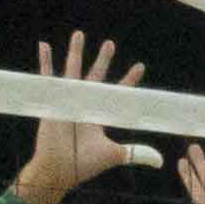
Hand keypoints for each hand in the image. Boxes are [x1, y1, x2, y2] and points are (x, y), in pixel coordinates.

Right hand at [13, 32, 163, 203]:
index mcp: (99, 115)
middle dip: (104, 60)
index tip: (139, 66)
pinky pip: (48, 77)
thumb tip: (160, 161)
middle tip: (110, 44)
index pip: (118, 93)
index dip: (128, 80)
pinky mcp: (53, 101)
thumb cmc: (83, 164)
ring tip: (79, 34)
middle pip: (96, 76)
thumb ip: (137, 153)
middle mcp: (84, 105)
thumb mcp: (115, 155)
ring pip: (73, 70)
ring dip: (75, 53)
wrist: (58, 169)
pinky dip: (45, 62)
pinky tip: (44, 45)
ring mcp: (68, 101)